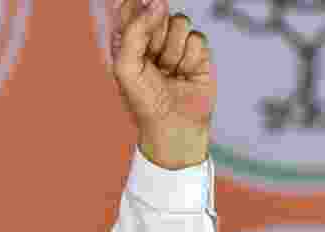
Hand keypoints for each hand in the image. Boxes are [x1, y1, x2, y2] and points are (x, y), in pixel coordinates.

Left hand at [110, 0, 214, 169]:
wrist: (174, 127)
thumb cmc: (144, 100)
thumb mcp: (126, 66)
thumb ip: (135, 30)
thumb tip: (158, 2)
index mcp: (127, 40)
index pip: (130, 7)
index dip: (136, 4)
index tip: (143, 4)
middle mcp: (151, 38)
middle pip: (158, 10)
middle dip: (156, 34)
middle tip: (152, 58)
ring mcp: (175, 43)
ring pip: (180, 22)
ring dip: (173, 50)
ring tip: (168, 71)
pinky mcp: (198, 52)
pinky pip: (197, 38)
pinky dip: (190, 58)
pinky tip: (184, 74)